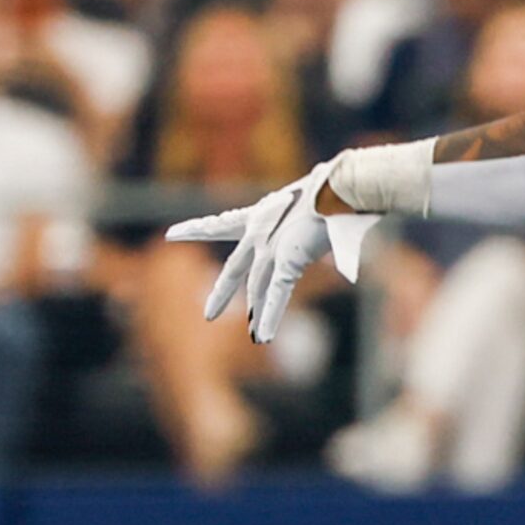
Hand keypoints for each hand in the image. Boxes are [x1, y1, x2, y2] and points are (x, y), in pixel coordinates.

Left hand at [165, 160, 373, 341]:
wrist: (342, 187)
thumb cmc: (340, 196)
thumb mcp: (324, 211)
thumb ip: (334, 237)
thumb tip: (349, 251)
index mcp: (263, 216)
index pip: (224, 224)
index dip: (201, 228)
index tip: (175, 231)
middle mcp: (261, 235)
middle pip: (235, 269)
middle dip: (222, 291)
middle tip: (208, 314)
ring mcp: (270, 249)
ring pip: (253, 287)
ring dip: (247, 311)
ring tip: (235, 334)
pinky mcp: (286, 262)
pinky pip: (276, 295)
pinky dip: (268, 316)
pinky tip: (262, 337)